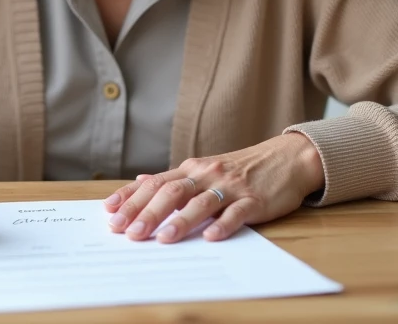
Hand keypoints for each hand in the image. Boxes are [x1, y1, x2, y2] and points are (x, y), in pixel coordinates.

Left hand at [103, 133, 323, 243]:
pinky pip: (237, 212)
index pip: (155, 182)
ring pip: (201, 202)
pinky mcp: (255, 200)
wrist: (287, 158)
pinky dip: (223, 225)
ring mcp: (231, 186)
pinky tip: (211, 238)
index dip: (131, 197)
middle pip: (172, 192)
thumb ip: (175, 178)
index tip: (110, 213)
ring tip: (163, 238)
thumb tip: (141, 181)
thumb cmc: (242, 168)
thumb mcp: (205, 168)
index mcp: (192, 169)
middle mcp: (207, 174)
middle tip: (129, 232)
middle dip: (148, 212)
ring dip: (181, 220)